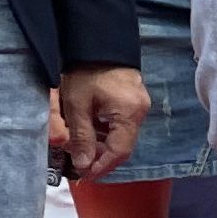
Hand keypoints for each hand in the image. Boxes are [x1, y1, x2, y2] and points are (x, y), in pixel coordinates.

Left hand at [53, 65, 148, 183]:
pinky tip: (87, 131)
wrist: (97, 41)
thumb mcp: (76, 105)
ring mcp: (138, 105)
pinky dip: (104, 132)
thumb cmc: (85, 71)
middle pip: (121, 146)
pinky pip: (120, 124)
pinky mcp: (133, 101)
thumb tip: (83, 165)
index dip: (102, 167)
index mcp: (129, 113)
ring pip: (120, 136)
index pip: (119, 152)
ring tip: (79, 146)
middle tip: (77, 161)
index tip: (83, 176)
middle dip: (99, 157)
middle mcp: (139, 112)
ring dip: (100, 145)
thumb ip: (81, 136)